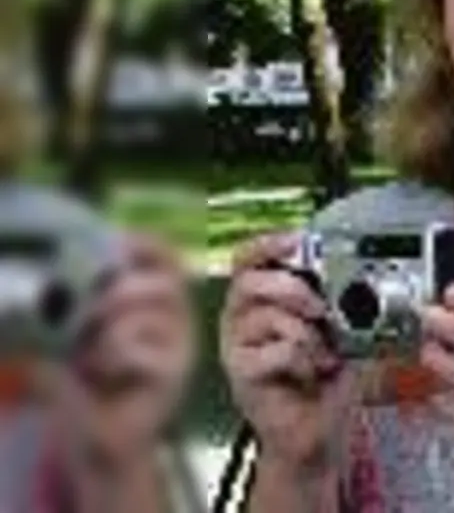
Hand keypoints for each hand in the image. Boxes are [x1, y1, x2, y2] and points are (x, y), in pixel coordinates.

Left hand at [38, 233, 195, 476]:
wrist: (104, 437)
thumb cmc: (94, 383)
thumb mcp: (81, 336)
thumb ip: (76, 307)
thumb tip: (48, 279)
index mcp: (161, 303)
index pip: (169, 260)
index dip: (148, 245)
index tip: (118, 241)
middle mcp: (179, 320)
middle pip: (165, 284)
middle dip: (122, 289)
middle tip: (91, 307)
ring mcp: (181, 347)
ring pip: (147, 316)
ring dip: (109, 329)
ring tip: (90, 352)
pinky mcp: (173, 374)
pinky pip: (139, 349)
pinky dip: (113, 356)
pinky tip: (102, 371)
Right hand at [218, 231, 363, 474]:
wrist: (318, 425)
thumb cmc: (326, 373)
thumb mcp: (339, 326)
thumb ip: (339, 299)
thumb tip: (358, 273)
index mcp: (261, 296)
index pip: (249, 257)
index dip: (270, 243)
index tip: (300, 239)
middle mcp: (241, 315)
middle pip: (249, 281)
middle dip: (291, 288)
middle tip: (321, 309)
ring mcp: (235, 344)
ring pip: (265, 316)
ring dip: (306, 332)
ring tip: (324, 352)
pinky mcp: (240, 373)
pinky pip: (274, 351)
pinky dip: (303, 360)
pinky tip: (312, 372)